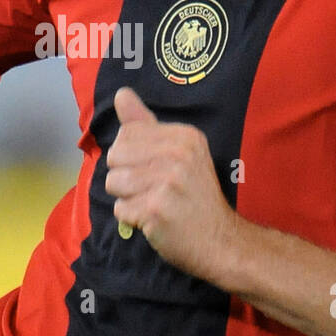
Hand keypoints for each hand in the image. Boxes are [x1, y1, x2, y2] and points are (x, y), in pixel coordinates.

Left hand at [104, 87, 237, 279]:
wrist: (222, 241)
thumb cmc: (195, 197)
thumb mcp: (180, 153)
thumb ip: (146, 124)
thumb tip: (121, 93)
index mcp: (185, 136)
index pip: (127, 133)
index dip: (132, 156)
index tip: (158, 170)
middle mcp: (178, 155)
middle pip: (115, 156)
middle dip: (125, 177)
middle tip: (154, 190)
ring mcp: (167, 182)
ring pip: (113, 182)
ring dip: (127, 199)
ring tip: (153, 204)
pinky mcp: (156, 209)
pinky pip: (120, 209)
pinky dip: (131, 219)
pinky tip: (154, 220)